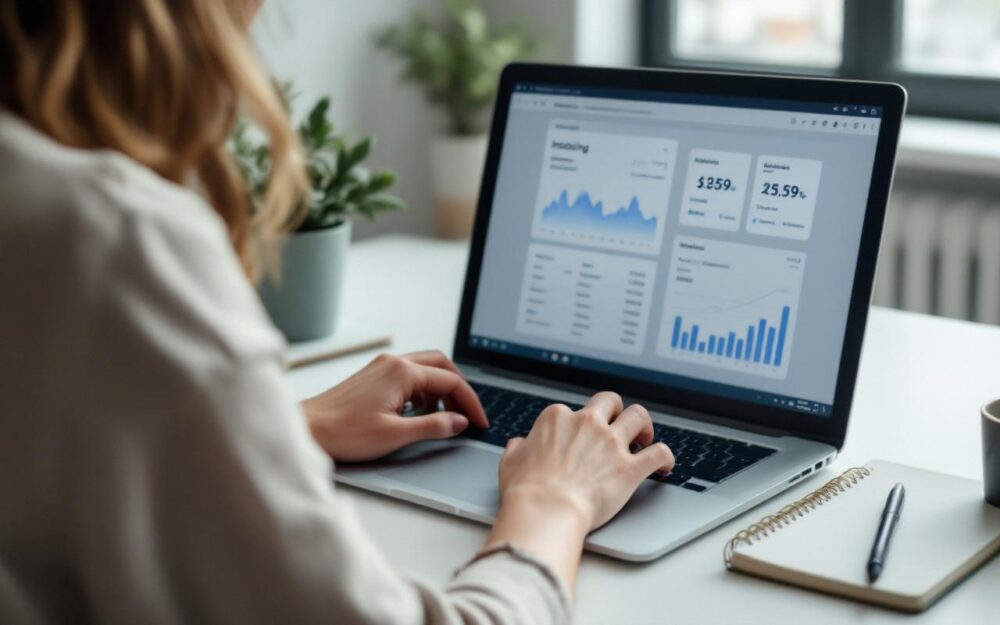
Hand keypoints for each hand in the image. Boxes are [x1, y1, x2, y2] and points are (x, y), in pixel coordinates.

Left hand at [301, 351, 487, 461]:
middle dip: (459, 390)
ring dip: (440, 390)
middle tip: (468, 414)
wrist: (307, 429)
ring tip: (445, 418)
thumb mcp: (396, 435)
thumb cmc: (343, 432)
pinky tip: (419, 413)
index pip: (451, 381)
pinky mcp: (373, 375)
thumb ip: (433, 426)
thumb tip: (459, 422)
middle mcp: (393, 362)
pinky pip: (409, 376)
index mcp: (402, 372)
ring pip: (425, 369)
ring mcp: (382, 367)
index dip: (470, 403)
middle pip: (442, 365)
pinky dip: (423, 391)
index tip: (480, 422)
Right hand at [497, 392, 673, 531]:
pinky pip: (659, 453)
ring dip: (644, 425)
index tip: (578, 438)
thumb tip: (519, 445)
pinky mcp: (630, 467)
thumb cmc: (526, 490)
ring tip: (644, 437)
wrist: (546, 510)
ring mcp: (611, 444)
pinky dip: (665, 457)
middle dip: (616, 410)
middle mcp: (587, 424)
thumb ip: (517, 449)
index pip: (571, 410)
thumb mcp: (510, 462)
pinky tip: (664, 466)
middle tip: (618, 424)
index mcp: (557, 418)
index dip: (576, 425)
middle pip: (610, 401)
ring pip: (639, 416)